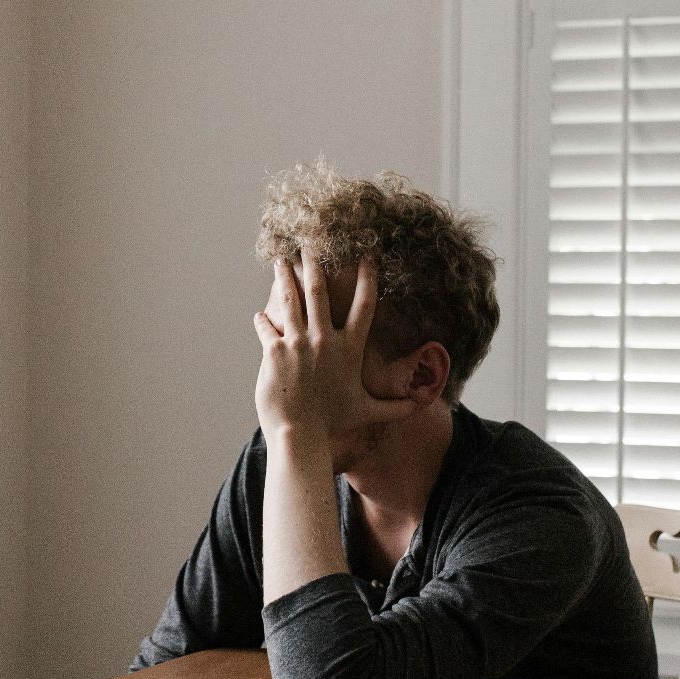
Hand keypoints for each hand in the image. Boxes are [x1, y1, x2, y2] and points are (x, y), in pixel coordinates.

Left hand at [252, 249, 415, 439]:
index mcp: (349, 349)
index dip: (367, 279)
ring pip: (290, 300)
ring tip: (280, 260)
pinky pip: (266, 326)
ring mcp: (298, 343)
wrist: (301, 435)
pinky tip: (259, 314)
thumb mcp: (367, 412)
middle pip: (319, 291)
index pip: (364, 306)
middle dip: (314, 264)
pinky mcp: (274, 351)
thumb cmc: (334, 424)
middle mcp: (324, 340)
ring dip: (285, 277)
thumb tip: (420, 407)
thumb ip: (394, 407)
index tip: (366, 256)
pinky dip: (263, 319)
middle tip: (310, 243)